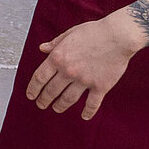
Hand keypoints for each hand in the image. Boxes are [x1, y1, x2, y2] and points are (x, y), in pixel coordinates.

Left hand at [25, 14, 144, 119]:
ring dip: (60, 106)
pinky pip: (92, 104)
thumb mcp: (69, 34)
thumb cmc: (94, 32)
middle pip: (51, 91)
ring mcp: (84, 80)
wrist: (118, 36)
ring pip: (68, 99)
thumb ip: (55, 44)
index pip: (39, 77)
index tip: (30, 95)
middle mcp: (68, 71)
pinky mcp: (100, 86)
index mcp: (58, 57)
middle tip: (41, 104)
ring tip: (56, 108)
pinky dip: (88, 112)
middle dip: (44, 99)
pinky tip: (84, 116)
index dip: (33, 89)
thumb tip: (42, 48)